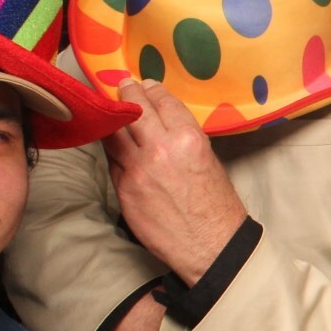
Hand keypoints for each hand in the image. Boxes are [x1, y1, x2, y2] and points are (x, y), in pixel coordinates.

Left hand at [103, 79, 248, 283]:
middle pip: (133, 109)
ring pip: (114, 132)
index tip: (146, 85)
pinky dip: (114, 149)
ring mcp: (137, 169)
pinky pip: (112, 160)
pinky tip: (116, 145)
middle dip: (127, 93)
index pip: (163, 102)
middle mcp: (160, 149)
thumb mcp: (209, 162)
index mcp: (189, 139)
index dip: (152, 90)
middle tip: (123, 86)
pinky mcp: (123, 188)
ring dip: (114, 120)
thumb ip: (183, 140)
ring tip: (114, 112)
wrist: (211, 246)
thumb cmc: (218, 207)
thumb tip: (162, 126)